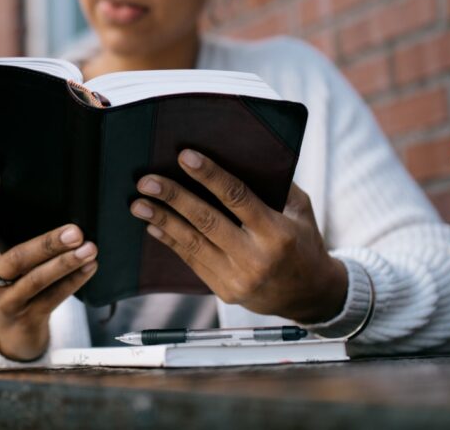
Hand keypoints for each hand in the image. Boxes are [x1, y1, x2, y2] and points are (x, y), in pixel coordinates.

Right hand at [0, 168, 98, 360]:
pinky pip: (53, 298)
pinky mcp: (26, 319)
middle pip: (16, 258)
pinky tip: (90, 268)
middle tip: (76, 231)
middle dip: (48, 243)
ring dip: (66, 264)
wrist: (11, 338)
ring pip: (36, 281)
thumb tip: (51, 199)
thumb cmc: (14, 289)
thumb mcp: (4, 264)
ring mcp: (5, 303)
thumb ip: (14, 238)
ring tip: (90, 248)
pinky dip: (73, 282)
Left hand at [130, 150, 346, 323]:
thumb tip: (242, 153)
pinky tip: (153, 224)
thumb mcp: (300, 211)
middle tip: (147, 181)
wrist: (310, 297)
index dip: (210, 176)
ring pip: (193, 243)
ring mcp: (238, 278)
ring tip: (138, 202)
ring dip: (162, 220)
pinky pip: (191, 261)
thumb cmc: (304, 244)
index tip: (185, 156)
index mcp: (277, 233)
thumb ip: (276, 185)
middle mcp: (256, 258)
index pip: (238, 198)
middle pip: (207, 221)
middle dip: (174, 197)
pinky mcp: (224, 291)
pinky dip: (170, 241)